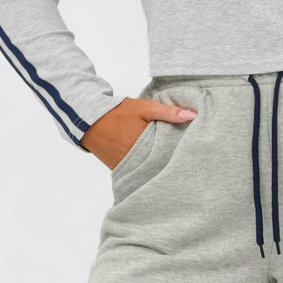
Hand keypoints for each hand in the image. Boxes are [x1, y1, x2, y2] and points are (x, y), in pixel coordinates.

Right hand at [81, 96, 196, 168]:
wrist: (90, 121)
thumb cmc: (118, 113)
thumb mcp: (145, 108)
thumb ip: (168, 112)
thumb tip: (193, 115)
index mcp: (146, 147)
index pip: (171, 155)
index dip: (182, 152)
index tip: (192, 150)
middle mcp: (137, 162)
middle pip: (162, 166)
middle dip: (172, 161)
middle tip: (186, 158)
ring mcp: (128, 169)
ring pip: (151, 171)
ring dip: (160, 167)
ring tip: (172, 161)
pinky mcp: (120, 171)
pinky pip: (138, 173)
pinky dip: (146, 169)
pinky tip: (154, 163)